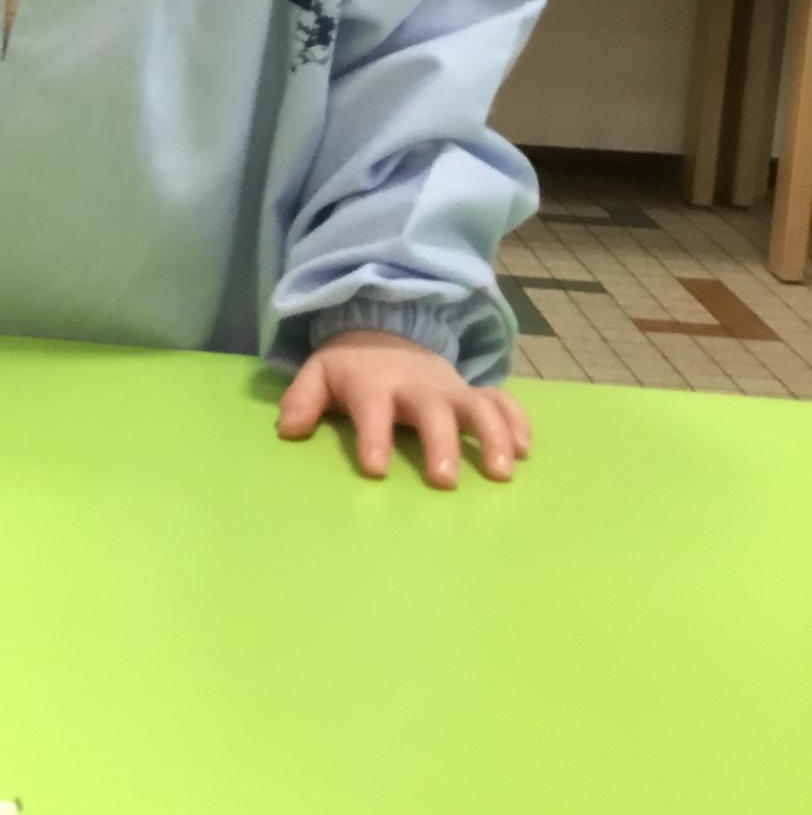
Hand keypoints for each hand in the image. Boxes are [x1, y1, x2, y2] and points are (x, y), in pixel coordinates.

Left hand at [276, 329, 530, 487]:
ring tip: (503, 472)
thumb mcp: (318, 376)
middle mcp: (416, 386)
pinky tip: (525, 450)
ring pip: (478, 406)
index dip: (373, 437)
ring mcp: (450, 388)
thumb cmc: (350, 370)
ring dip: (494, 436)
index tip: (375, 470)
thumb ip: (301, 400)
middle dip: (441, 444)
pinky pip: (502, 401)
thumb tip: (288, 430)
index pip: (372, 409)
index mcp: (373, 384)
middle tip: (445, 482)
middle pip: (433, 411)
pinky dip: (517, 421)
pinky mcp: (473, 390)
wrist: (386, 333)